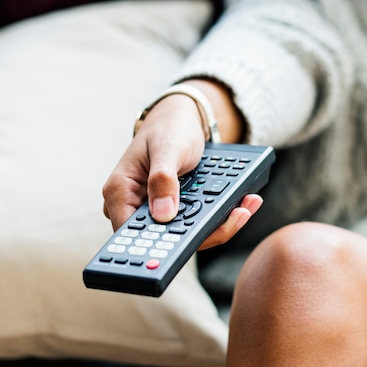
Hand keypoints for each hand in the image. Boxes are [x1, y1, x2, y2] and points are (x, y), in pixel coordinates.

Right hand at [102, 81, 254, 249]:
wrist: (181, 119)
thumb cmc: (168, 128)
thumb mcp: (168, 149)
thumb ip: (163, 179)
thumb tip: (163, 214)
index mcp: (120, 193)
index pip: (131, 234)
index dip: (157, 246)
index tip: (188, 244)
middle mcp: (135, 207)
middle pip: (165, 238)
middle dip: (203, 232)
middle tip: (236, 217)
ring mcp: (157, 211)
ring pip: (186, 233)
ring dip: (218, 224)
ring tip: (246, 207)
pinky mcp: (176, 211)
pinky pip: (196, 222)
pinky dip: (220, 216)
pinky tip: (243, 206)